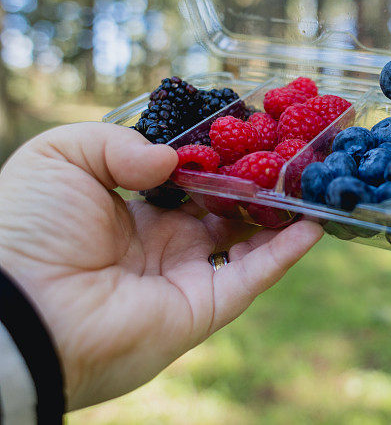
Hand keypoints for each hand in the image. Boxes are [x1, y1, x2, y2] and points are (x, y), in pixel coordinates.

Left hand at [0, 123, 322, 409]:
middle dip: (257, 183)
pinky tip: (313, 221)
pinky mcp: (203, 308)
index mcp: (131, 212)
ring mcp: (186, 277)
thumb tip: (175, 159)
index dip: (219, 157)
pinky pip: (254, 276)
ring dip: (280, 213)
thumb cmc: (28, 228)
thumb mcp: (60, 158)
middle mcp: (164, 244)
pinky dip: (286, 251)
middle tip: (291, 152)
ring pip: (248, 241)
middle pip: (225, 209)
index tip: (250, 130)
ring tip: (311, 181)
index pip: (189, 181)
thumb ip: (118, 143)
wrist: (18, 308)